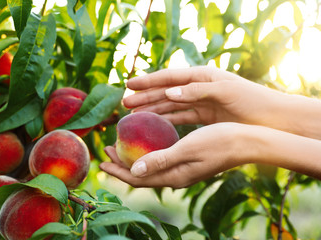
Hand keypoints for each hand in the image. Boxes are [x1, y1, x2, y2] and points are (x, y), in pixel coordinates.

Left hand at [99, 123, 249, 187]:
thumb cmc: (219, 142)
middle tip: (108, 150)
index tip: (102, 160)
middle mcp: (177, 176)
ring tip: (123, 146)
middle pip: (142, 174)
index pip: (139, 178)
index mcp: (175, 176)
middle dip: (123, 165)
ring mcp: (184, 169)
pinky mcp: (189, 161)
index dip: (118, 171)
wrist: (247, 141)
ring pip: (152, 166)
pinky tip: (148, 141)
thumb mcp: (187, 149)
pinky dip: (150, 152)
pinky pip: (163, 159)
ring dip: (135, 157)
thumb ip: (161, 160)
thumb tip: (133, 171)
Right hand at [124, 66, 285, 128]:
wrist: (271, 117)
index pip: (169, 77)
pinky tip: (155, 123)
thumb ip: (197, 91)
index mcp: (202, 76)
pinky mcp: (205, 115)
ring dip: (152, 109)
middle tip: (125, 104)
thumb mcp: (225, 92)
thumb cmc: (251, 100)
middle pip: (166, 92)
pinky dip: (167, 119)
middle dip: (145, 97)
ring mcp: (200, 102)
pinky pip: (181, 116)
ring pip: (170, 105)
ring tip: (135, 116)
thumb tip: (169, 93)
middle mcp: (198, 87)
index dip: (148, 81)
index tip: (128, 85)